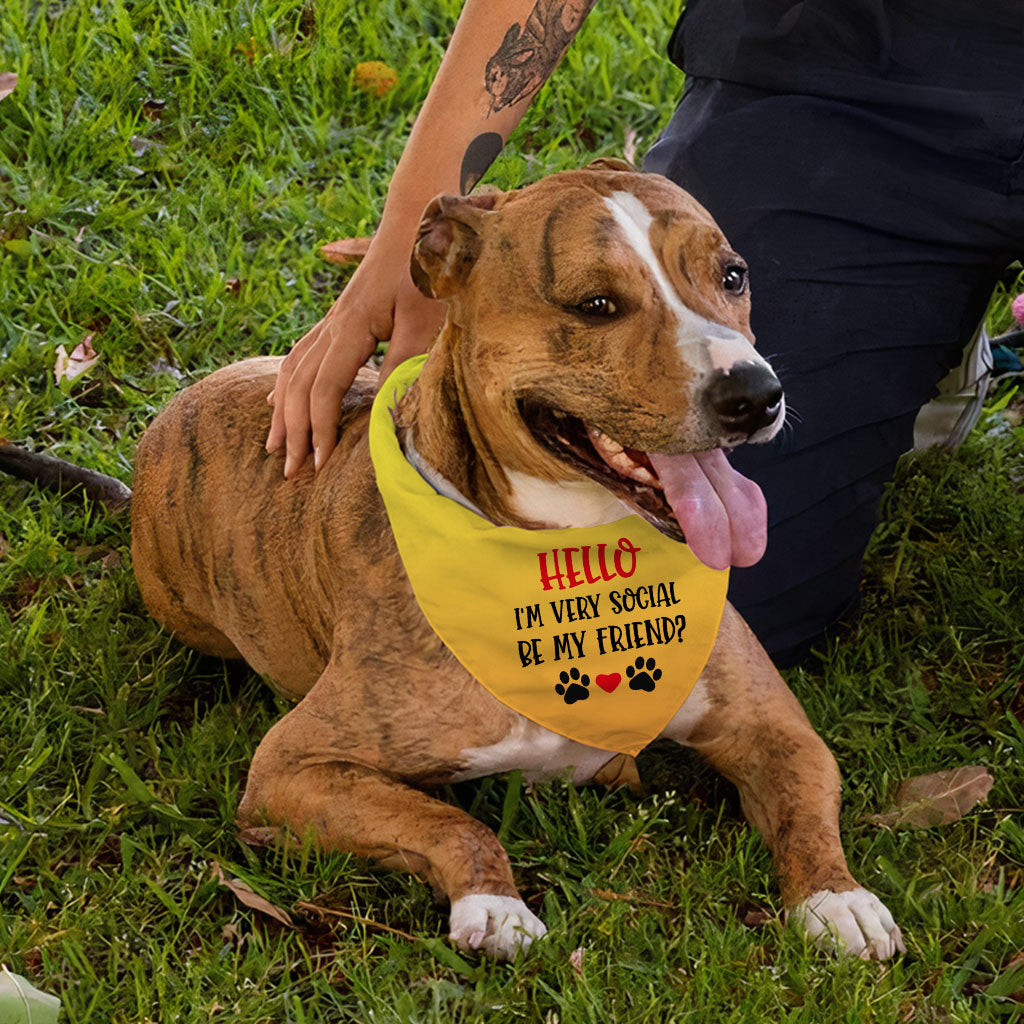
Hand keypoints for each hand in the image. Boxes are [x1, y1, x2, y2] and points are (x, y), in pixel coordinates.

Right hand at [266, 245, 445, 476]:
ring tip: (275, 445)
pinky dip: (286, 384)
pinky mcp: (340, 318)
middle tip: (291, 471)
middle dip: (293, 430)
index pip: (324, 389)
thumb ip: (403, 367)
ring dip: (283, 411)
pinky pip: (300, 355)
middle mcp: (332, 325)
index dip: (320, 429)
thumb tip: (384, 415)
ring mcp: (332, 320)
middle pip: (299, 385)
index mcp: (350, 327)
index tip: (321, 465)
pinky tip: (278, 399)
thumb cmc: (428, 270)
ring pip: (292, 370)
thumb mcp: (424, 322)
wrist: (420, 221)